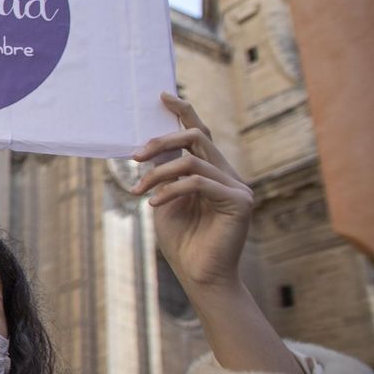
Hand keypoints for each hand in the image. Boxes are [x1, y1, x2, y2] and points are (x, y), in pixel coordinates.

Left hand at [131, 92, 252, 290]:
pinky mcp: (240, 202)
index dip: (184, 112)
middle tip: (134, 156)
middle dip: (162, 141)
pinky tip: (155, 203)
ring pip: (193, 160)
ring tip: (139, 190)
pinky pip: (199, 182)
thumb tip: (149, 147)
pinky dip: (171, 189)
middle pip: (197, 137)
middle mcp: (228, 174)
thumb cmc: (182, 241)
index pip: (200, 133)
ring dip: (158, 173)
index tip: (163, 96)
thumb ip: (163, 173)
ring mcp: (237, 187)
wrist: (199, 277)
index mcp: (212, 171)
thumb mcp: (164, 199)